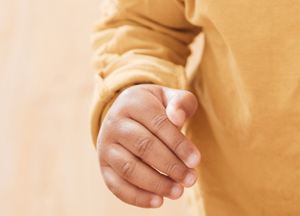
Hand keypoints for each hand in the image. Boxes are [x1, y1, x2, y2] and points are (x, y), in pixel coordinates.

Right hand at [97, 84, 200, 207]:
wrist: (126, 113)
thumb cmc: (156, 107)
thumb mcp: (169, 97)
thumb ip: (181, 103)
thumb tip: (178, 118)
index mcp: (132, 101)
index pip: (158, 123)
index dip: (178, 144)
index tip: (196, 161)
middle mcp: (114, 122)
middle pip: (144, 147)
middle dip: (171, 166)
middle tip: (191, 179)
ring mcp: (105, 146)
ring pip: (130, 168)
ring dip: (156, 183)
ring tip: (178, 192)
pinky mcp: (103, 167)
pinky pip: (117, 186)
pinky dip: (137, 197)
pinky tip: (159, 202)